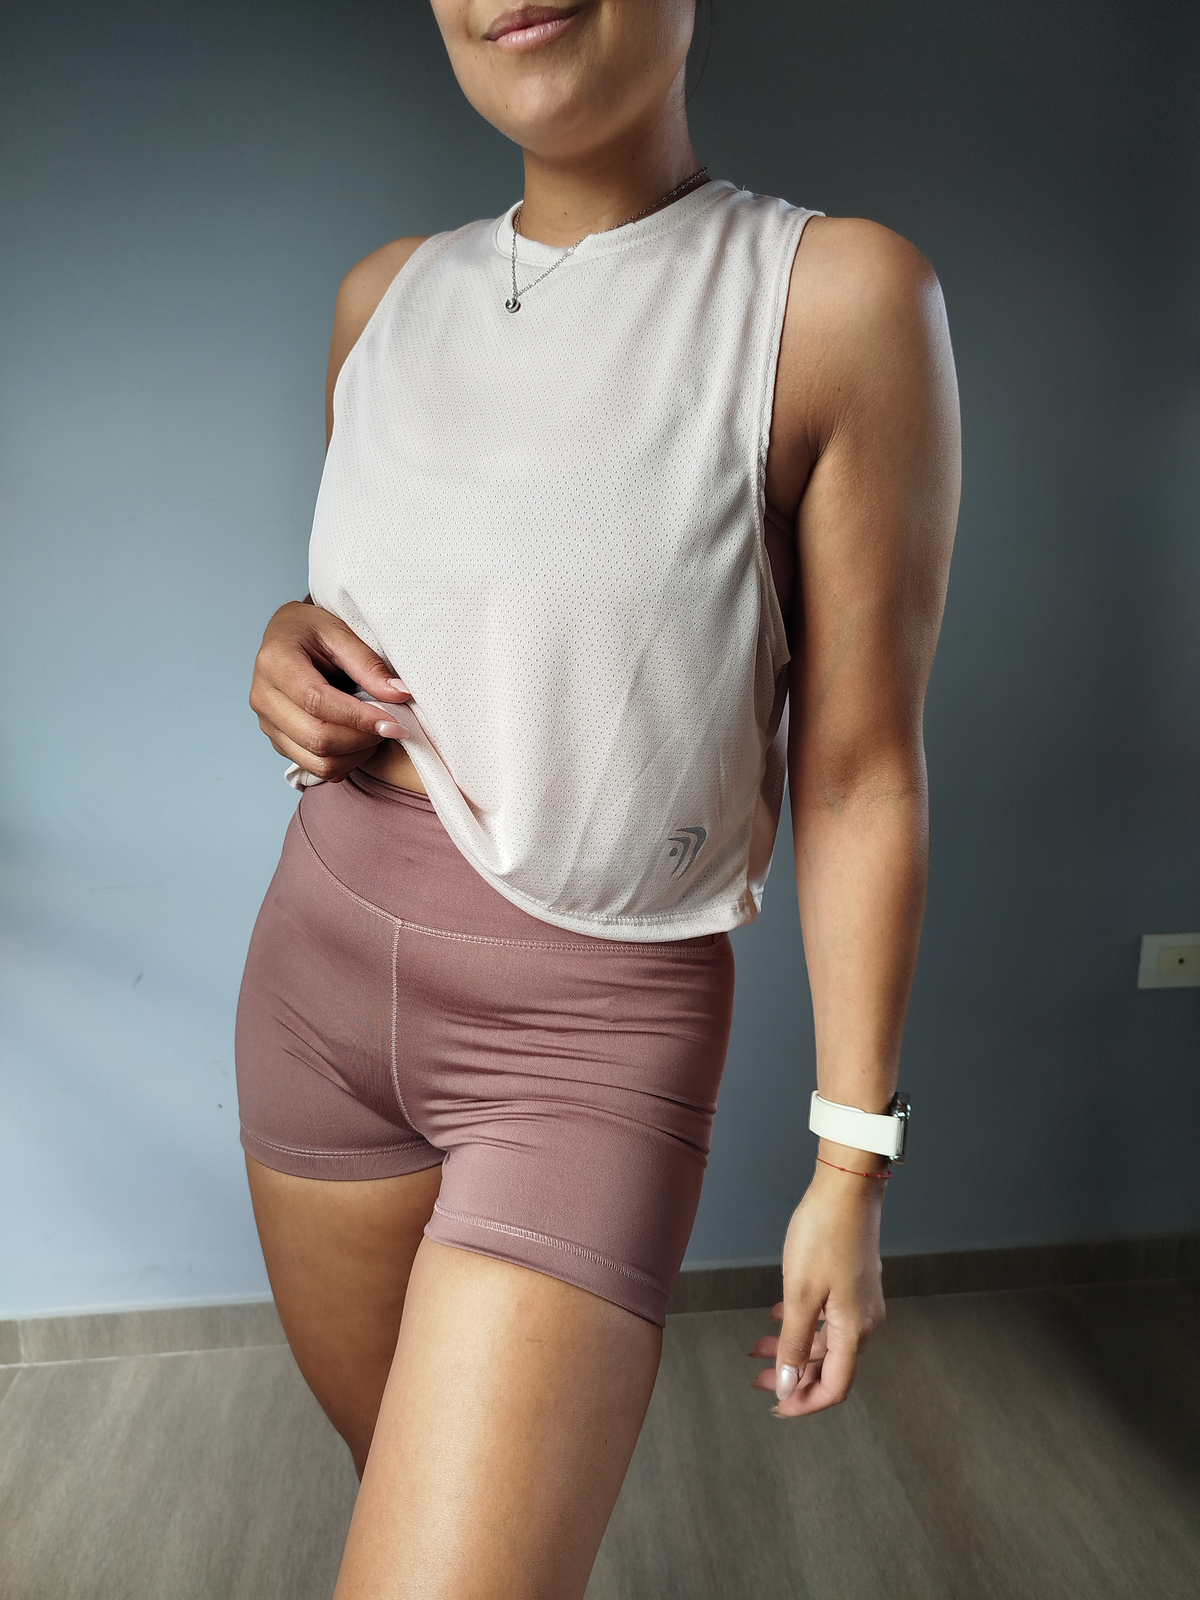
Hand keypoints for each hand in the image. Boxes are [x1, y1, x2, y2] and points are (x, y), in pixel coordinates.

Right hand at [249, 600, 410, 781]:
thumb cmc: (312, 630)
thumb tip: (399, 695)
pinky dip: (345, 762)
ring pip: (317, 762)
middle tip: (391, 727)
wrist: (287, 637)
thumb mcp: (340, 632)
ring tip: (377, 734)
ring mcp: (267, 723)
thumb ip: (368, 664)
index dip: (358, 717)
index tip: (393, 721)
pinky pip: (315, 767)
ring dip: (356, 755)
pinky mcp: (278, 741)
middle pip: (316, 738)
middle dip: (362, 739)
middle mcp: (263, 697)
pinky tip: (359, 741)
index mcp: (275, 662)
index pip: (316, 701)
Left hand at [749, 1161, 885, 1416]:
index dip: (804, 1402)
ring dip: (793, 1347)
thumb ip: (793, 1343)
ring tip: (757, 1346)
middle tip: (757, 1378)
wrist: (848, 1189)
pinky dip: (802, 1324)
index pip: (834, 1387)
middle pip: (829, 1367)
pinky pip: (827, 1318)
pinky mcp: (852, 1283)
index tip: (775, 1405)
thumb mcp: (800, 1294)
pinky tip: (777, 1316)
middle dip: (792, 1376)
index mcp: (854, 1331)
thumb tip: (788, 1385)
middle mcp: (863, 1322)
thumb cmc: (824, 1235)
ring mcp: (860, 1302)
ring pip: (825, 1341)